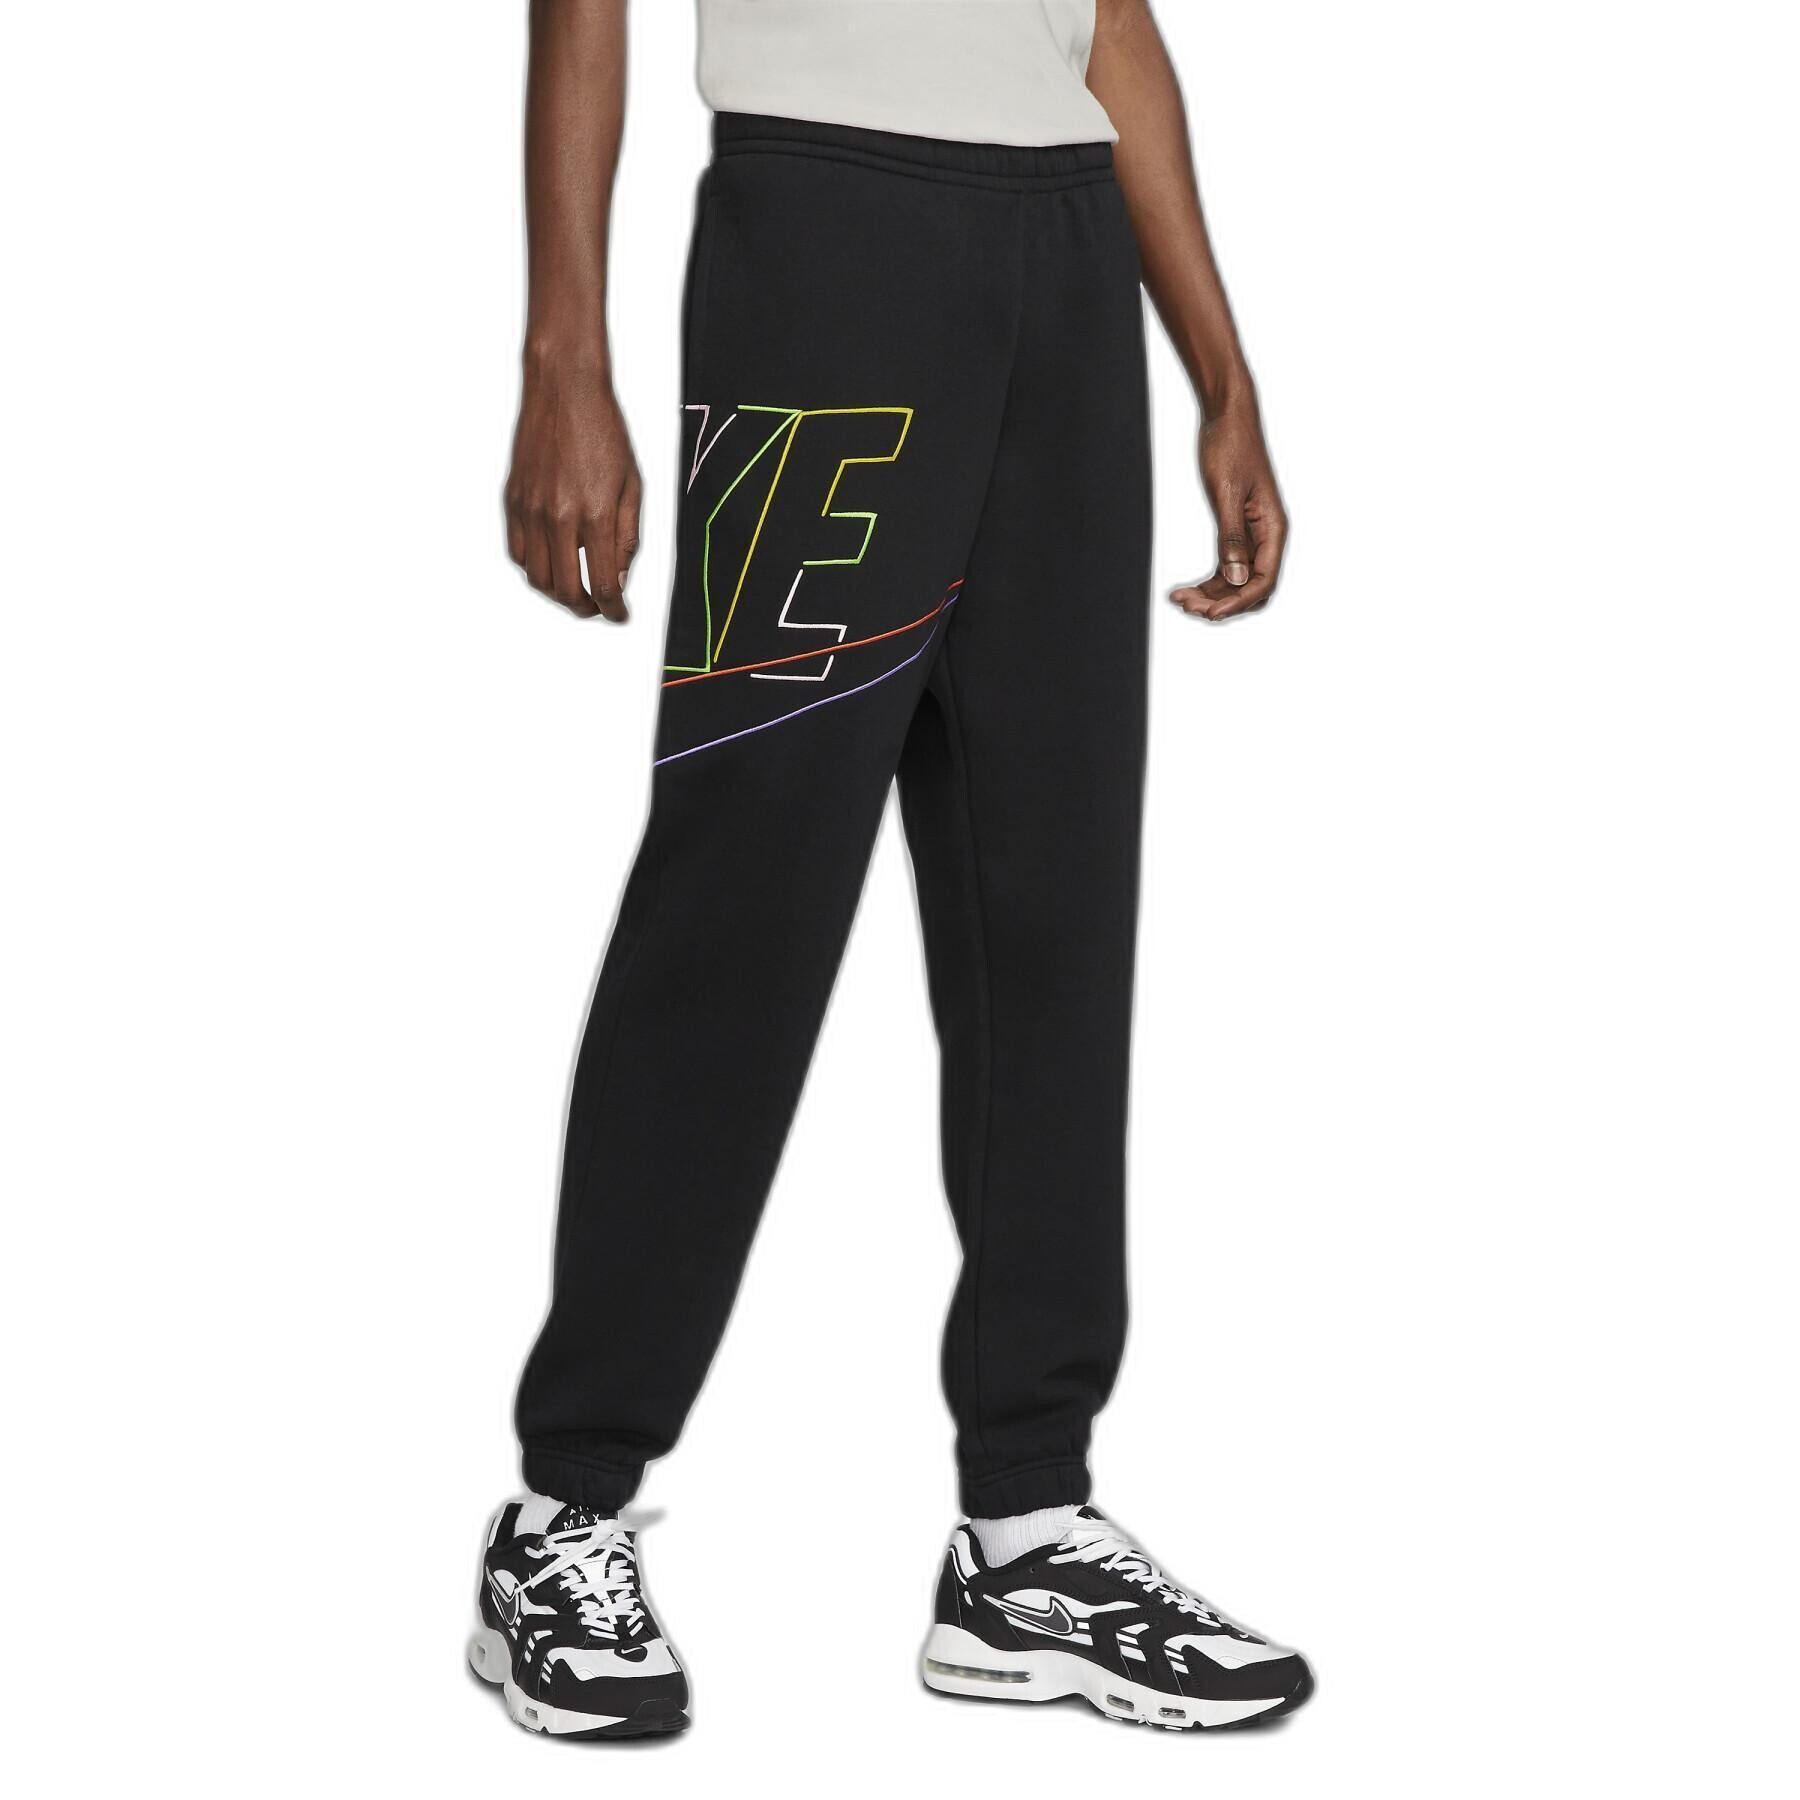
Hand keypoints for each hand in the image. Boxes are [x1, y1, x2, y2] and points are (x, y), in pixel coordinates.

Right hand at [503, 355, 641, 620]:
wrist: (564, 391)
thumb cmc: (604, 432)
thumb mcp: (633, 486)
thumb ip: (627, 536)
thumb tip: (620, 578)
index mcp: (596, 516)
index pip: (603, 584)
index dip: (613, 609)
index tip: (619, 614)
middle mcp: (559, 518)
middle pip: (566, 590)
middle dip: (585, 608)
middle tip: (597, 607)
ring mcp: (531, 511)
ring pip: (537, 578)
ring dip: (557, 593)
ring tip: (575, 590)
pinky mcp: (513, 501)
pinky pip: (518, 552)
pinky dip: (534, 569)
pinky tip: (551, 564)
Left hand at [1170, 400, 1287, 622]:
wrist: (1226, 418)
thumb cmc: (1230, 448)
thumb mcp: (1227, 493)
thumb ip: (1232, 538)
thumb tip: (1237, 579)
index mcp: (1273, 529)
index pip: (1263, 581)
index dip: (1238, 602)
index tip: (1210, 614)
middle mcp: (1266, 537)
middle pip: (1250, 588)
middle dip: (1221, 603)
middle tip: (1187, 606)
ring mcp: (1251, 536)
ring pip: (1235, 582)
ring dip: (1210, 595)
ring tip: (1179, 599)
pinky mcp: (1235, 530)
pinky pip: (1225, 568)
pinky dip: (1206, 582)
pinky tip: (1182, 589)